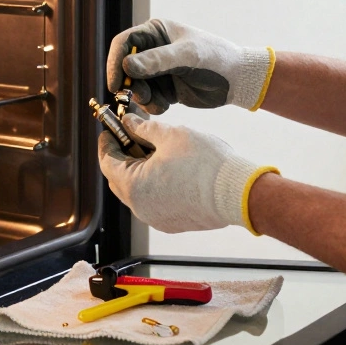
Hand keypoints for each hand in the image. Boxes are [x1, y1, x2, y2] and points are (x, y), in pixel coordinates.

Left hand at [98, 114, 278, 233]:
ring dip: (140, 170)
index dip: (108, 141)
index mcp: (133, 186)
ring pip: (138, 191)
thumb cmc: (205, 164)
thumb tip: (128, 122)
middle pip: (119, 178)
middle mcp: (140, 208)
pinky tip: (171, 168)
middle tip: (134, 134)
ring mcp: (156, 218)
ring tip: (156, 149)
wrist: (238, 193)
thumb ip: (142, 127)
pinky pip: (154, 201)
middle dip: (124, 155)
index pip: (107, 161)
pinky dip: (155, 184)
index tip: (113, 127)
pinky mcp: (173, 223)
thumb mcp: (170, 134)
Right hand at [107, 19, 274, 113]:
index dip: (115, 62)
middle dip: (129, 85)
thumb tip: (126, 65)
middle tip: (142, 96)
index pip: (123, 43)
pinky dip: (153, 105)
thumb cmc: (215, 58)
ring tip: (161, 102)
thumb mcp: (187, 56)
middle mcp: (152, 50)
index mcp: (155, 31)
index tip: (115, 83)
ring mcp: (157, 70)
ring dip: (142, 98)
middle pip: (124, 68)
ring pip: (134, 86)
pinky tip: (169, 104)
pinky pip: (147, 99)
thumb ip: (157, 60)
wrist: (237, 80)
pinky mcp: (164, 88)